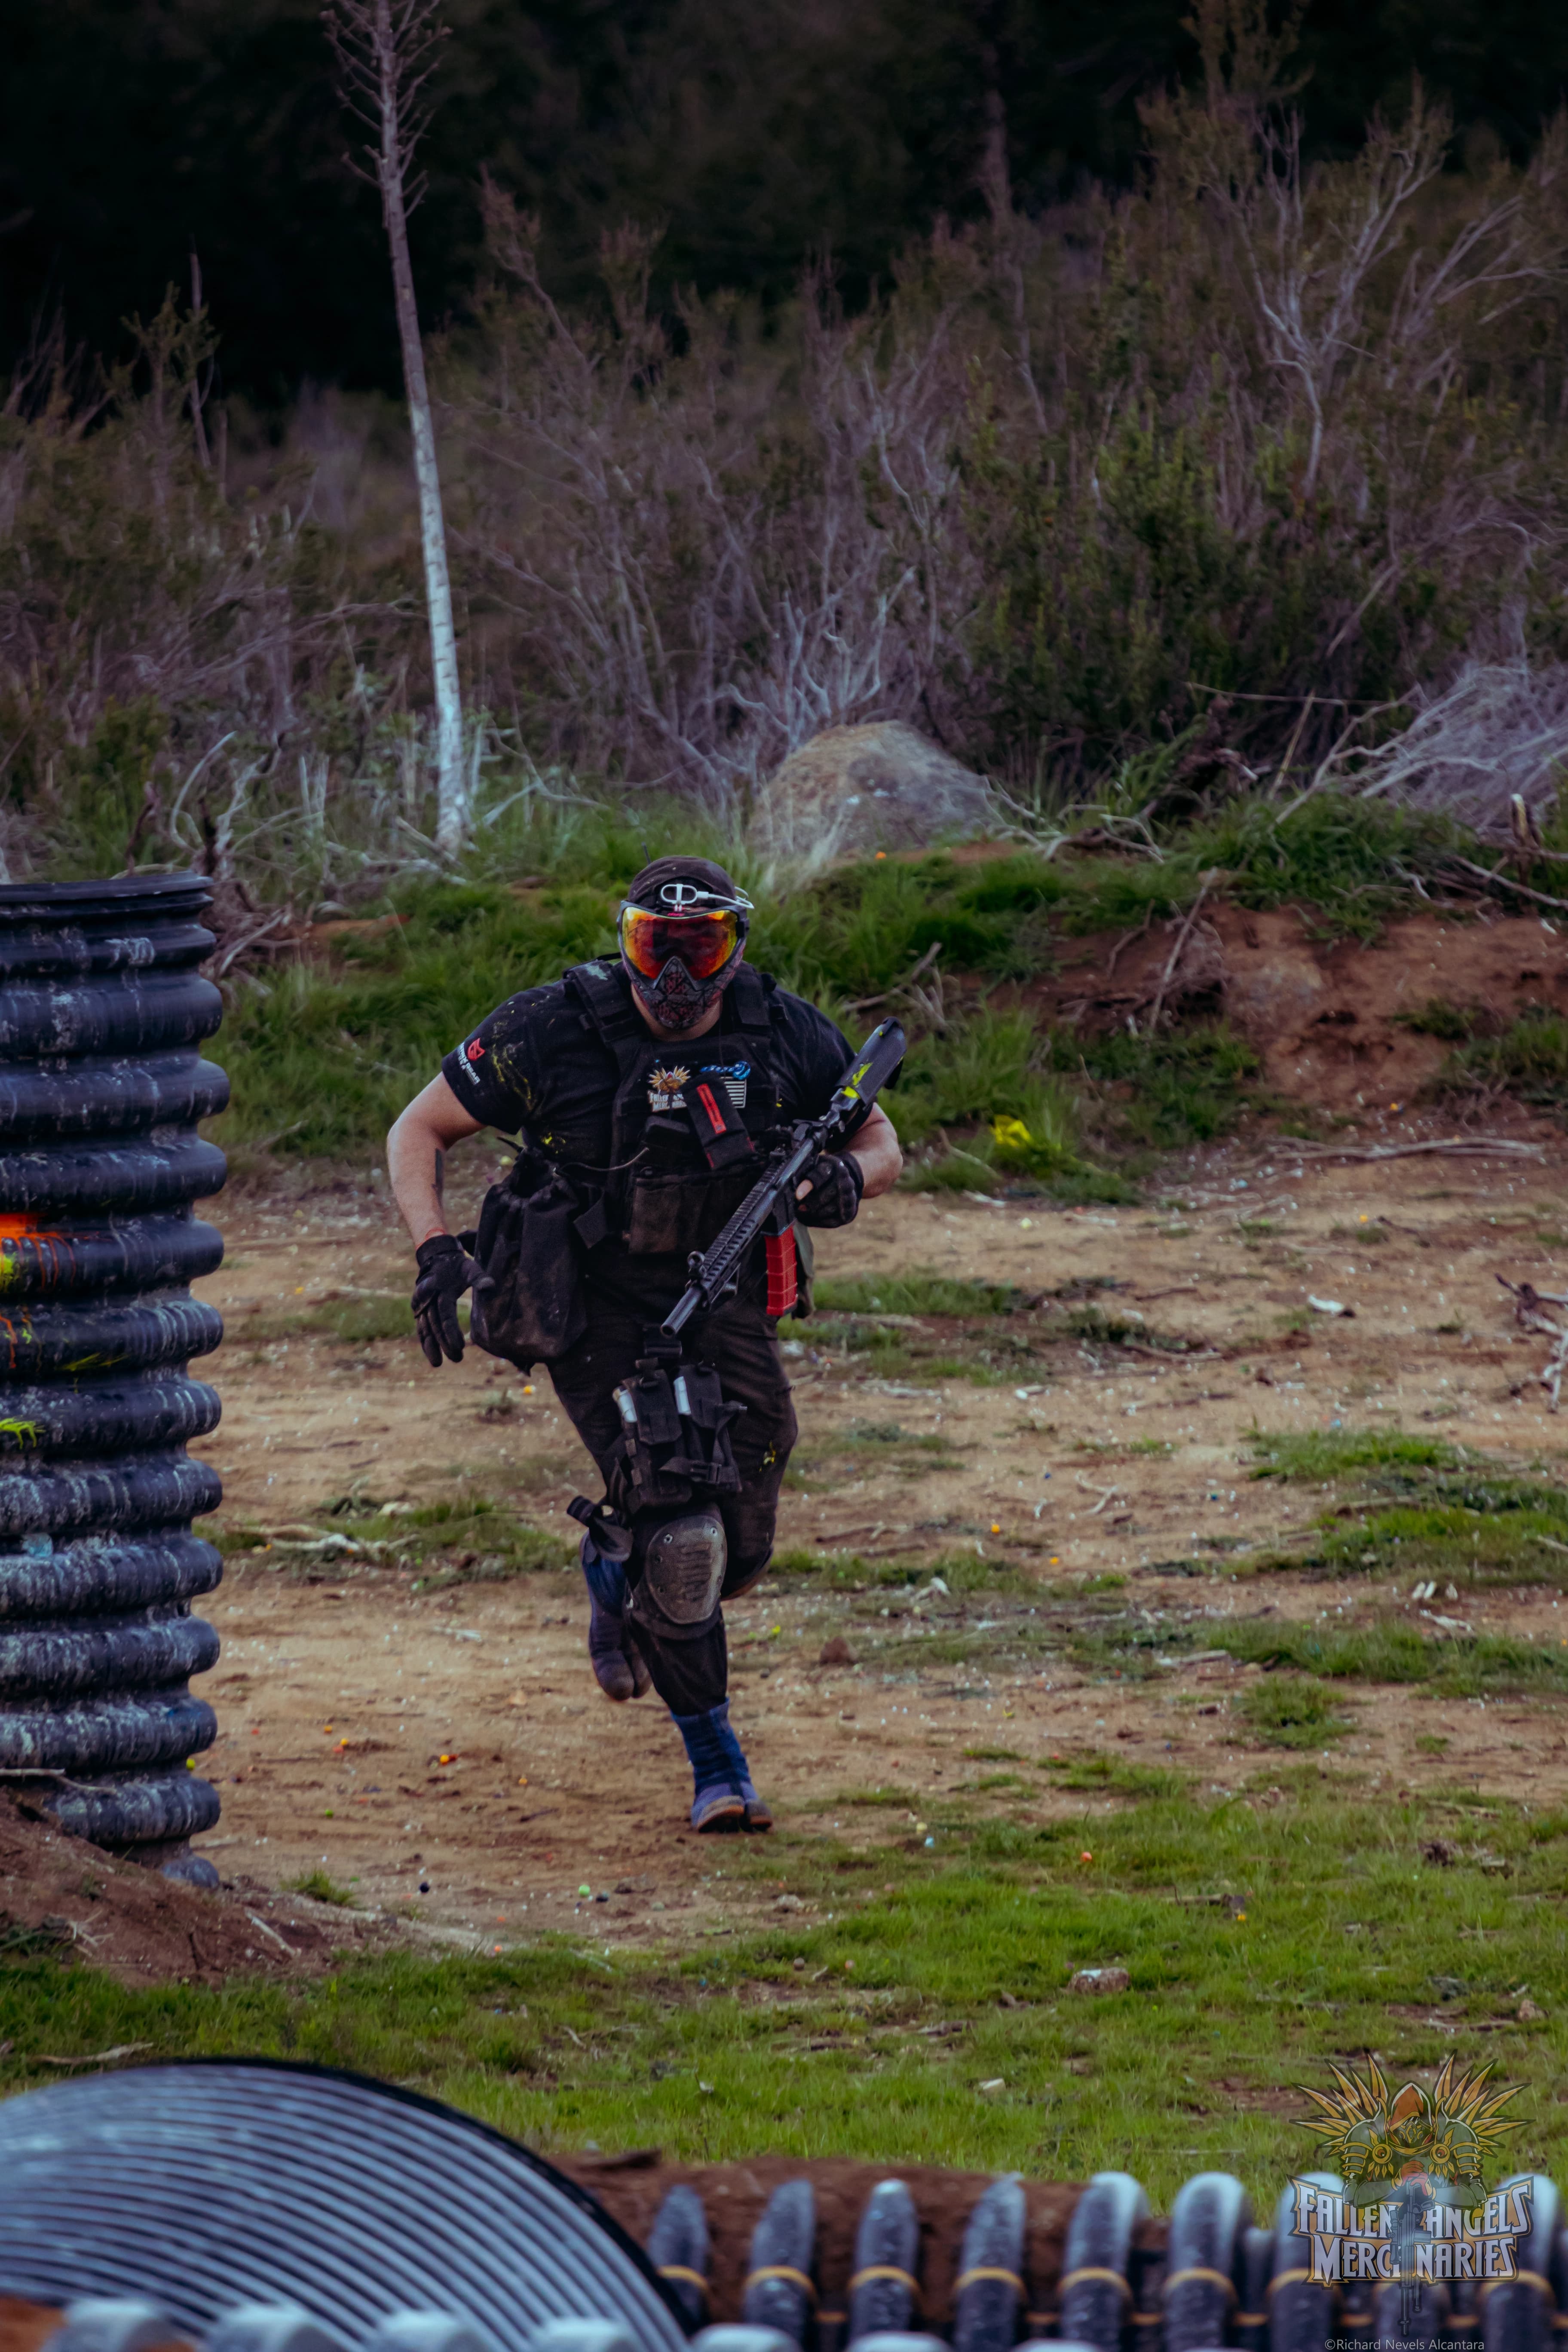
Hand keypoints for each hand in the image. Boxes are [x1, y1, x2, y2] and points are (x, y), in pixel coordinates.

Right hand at [412, 1233, 473, 1364]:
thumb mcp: (470, 1268)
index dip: (451, 1331)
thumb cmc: (458, 1266)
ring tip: (437, 1363)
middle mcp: (427, 1299)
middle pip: (435, 1325)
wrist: (438, 1258)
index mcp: (440, 1289)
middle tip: (456, 1358)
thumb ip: (480, 1278)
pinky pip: (421, 1328)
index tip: (460, 1346)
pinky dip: (424, 1342)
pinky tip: (431, 1355)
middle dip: (444, 1343)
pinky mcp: (419, 1310)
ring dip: (430, 1347)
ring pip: (424, 1328)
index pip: (445, 1314)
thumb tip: (490, 1287)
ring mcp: (421, 1305)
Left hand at [794, 1151, 862, 1227]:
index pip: (820, 1177)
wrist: (848, 1181)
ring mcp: (849, 1198)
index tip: (797, 1196)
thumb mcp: (816, 1166)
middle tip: (796, 1206)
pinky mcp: (849, 1213)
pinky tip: (808, 1218)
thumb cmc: (826, 1174)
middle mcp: (845, 1182)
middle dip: (807, 1204)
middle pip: (822, 1198)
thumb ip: (805, 1173)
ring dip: (810, 1214)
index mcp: (835, 1166)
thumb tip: (790, 1189)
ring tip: (799, 1212)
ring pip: (825, 1211)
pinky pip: (829, 1222)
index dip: (807, 1187)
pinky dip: (816, 1221)